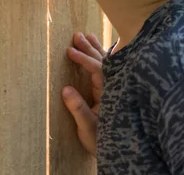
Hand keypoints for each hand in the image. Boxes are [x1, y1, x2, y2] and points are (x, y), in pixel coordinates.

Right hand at [62, 32, 105, 155]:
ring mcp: (114, 86)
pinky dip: (101, 57)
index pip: (98, 69)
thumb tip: (65, 89)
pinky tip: (100, 49)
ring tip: (87, 35)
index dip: (84, 59)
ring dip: (95, 49)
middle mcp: (114, 85)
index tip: (70, 51)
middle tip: (76, 35)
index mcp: (110, 91)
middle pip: (103, 61)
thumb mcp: (87, 126)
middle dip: (89, 48)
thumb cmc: (101, 139)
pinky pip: (106, 69)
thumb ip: (78, 108)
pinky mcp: (111, 90)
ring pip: (105, 63)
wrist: (118, 149)